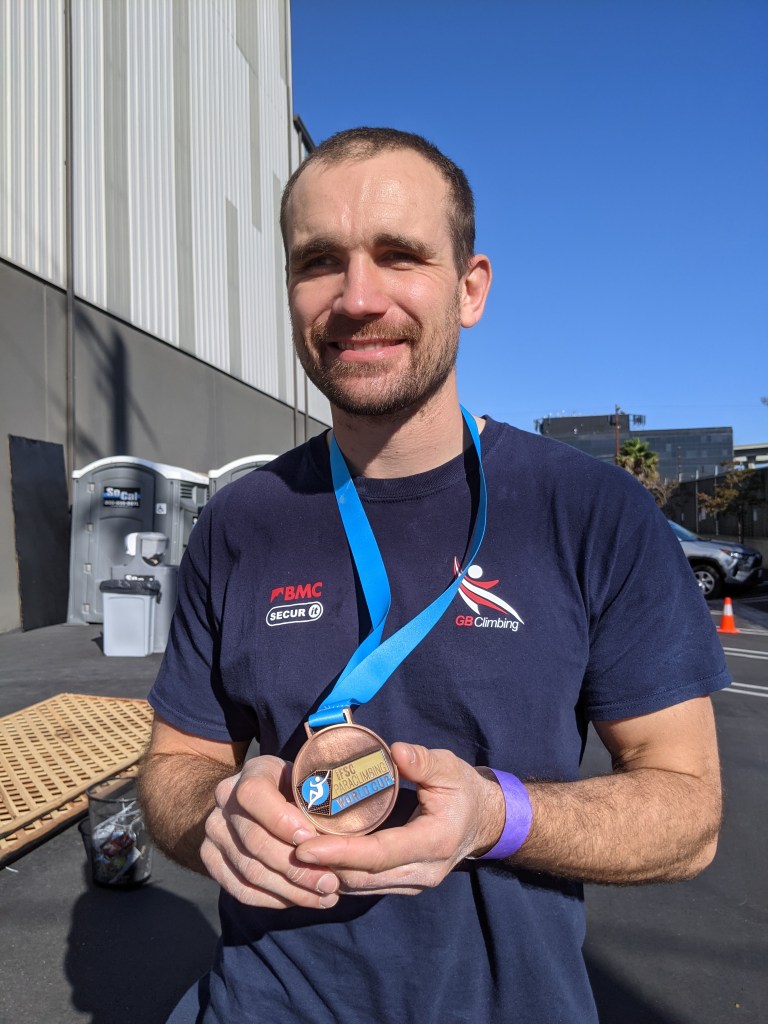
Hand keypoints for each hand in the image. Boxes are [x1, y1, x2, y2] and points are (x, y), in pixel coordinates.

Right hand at [200, 755, 341, 909]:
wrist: (260, 799)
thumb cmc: (298, 788)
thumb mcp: (309, 780)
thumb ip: (319, 797)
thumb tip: (341, 831)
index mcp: (252, 773)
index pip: (254, 794)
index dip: (281, 820)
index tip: (311, 838)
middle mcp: (225, 800)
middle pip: (254, 841)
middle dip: (296, 867)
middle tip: (330, 882)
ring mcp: (213, 831)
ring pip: (249, 870)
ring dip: (290, 889)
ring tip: (324, 896)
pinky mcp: (211, 858)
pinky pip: (239, 888)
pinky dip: (272, 899)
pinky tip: (299, 900)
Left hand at [293, 743, 504, 895]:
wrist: (483, 821)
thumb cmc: (463, 790)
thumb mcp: (449, 769)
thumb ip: (423, 762)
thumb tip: (396, 751)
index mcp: (434, 842)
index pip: (379, 854)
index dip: (340, 851)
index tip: (304, 845)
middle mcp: (421, 872)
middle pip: (362, 878)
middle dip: (322, 867)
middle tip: (284, 850)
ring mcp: (412, 882)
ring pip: (360, 887)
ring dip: (326, 874)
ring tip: (290, 855)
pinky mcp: (402, 883)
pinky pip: (364, 885)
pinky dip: (337, 874)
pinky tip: (313, 861)